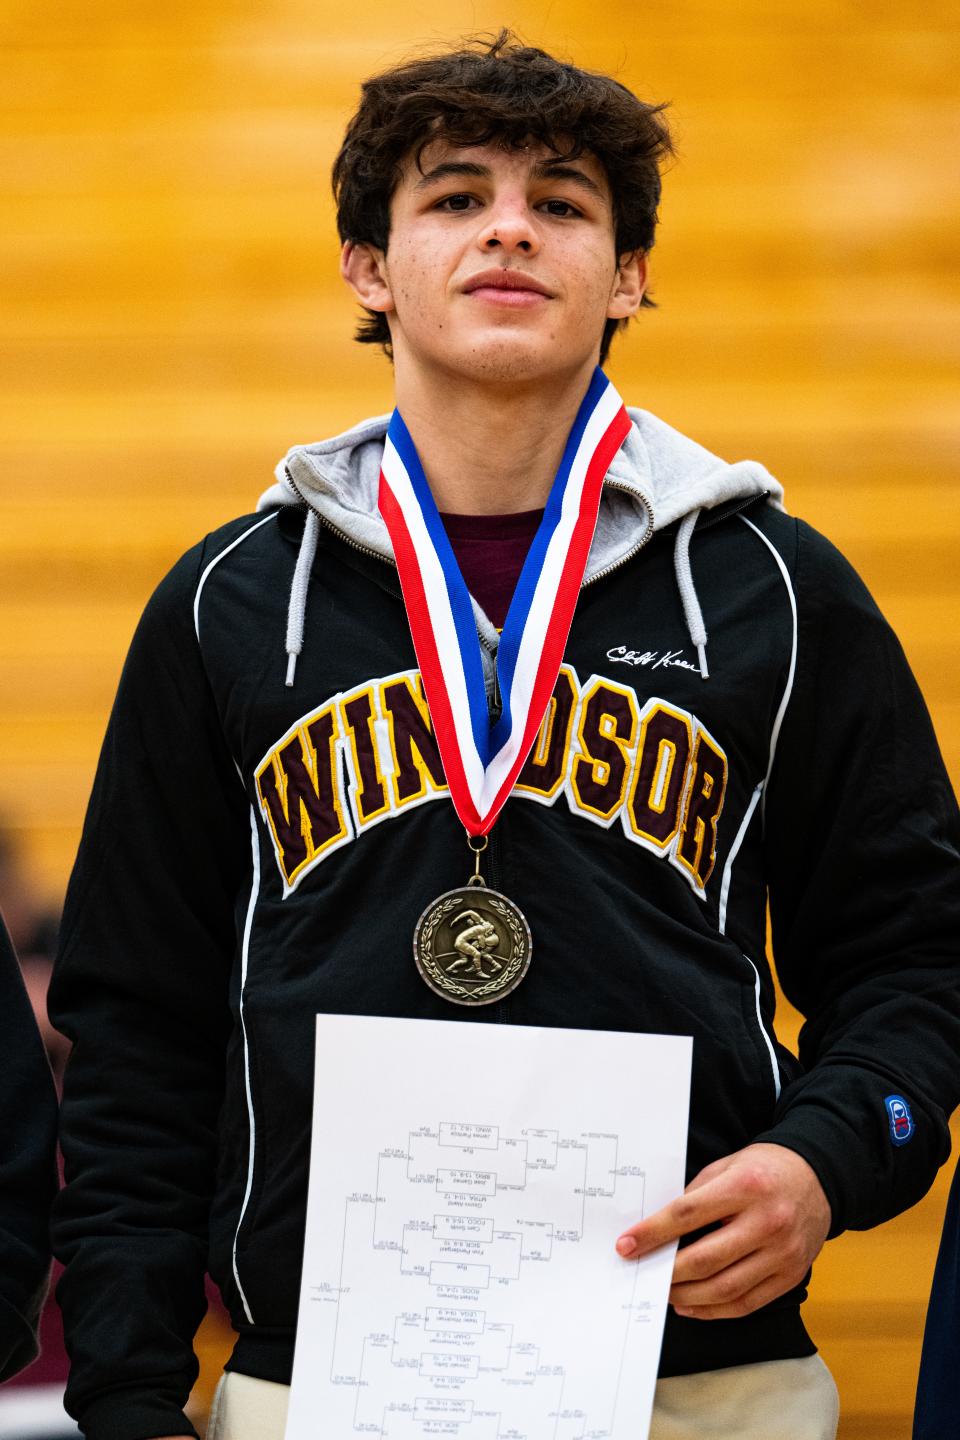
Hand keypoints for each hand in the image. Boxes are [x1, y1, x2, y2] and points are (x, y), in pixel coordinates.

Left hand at [614, 1142, 830, 1319]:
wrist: (818, 1178)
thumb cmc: (764, 1170)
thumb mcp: (727, 1167)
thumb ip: (696, 1196)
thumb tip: (658, 1229)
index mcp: (746, 1186)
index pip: (688, 1214)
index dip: (653, 1232)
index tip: (626, 1244)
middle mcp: (767, 1222)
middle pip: (705, 1258)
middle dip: (667, 1271)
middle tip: (643, 1273)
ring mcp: (782, 1253)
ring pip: (725, 1288)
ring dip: (687, 1296)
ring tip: (664, 1292)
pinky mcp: (791, 1276)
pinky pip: (747, 1303)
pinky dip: (714, 1310)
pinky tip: (692, 1304)